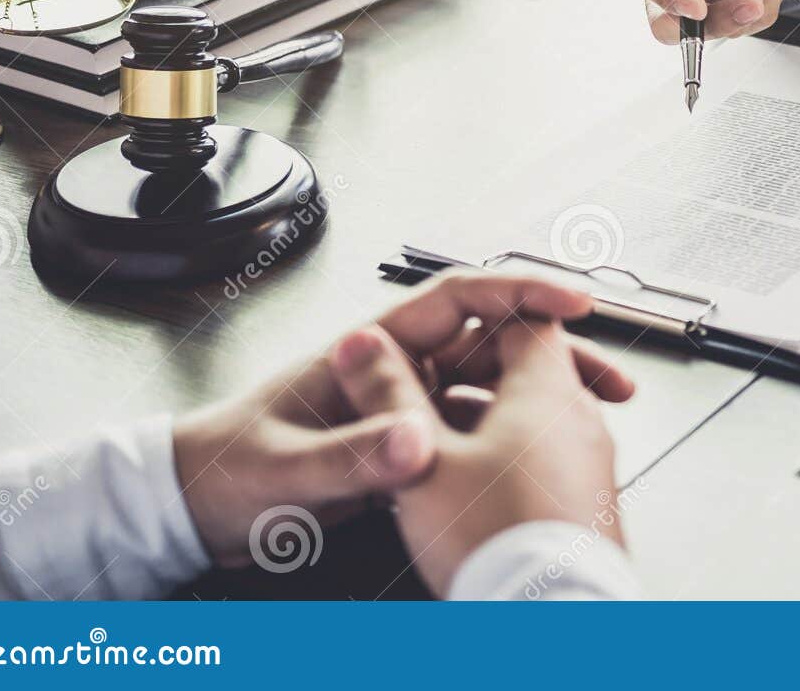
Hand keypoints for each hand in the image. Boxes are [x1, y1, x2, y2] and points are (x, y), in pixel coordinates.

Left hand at [172, 274, 632, 565]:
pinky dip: (516, 439)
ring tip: (596, 416)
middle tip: (608, 378)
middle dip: (557, 354)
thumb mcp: (282, 469)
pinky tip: (544, 456)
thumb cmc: (223, 470)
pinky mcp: (405, 447)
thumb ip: (346, 458)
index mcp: (370, 350)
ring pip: (494, 390)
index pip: (461, 298)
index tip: (573, 301)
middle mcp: (396, 369)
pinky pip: (476, 433)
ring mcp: (404, 406)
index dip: (523, 291)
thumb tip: (414, 442)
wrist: (191, 508)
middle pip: (495, 344)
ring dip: (546, 399)